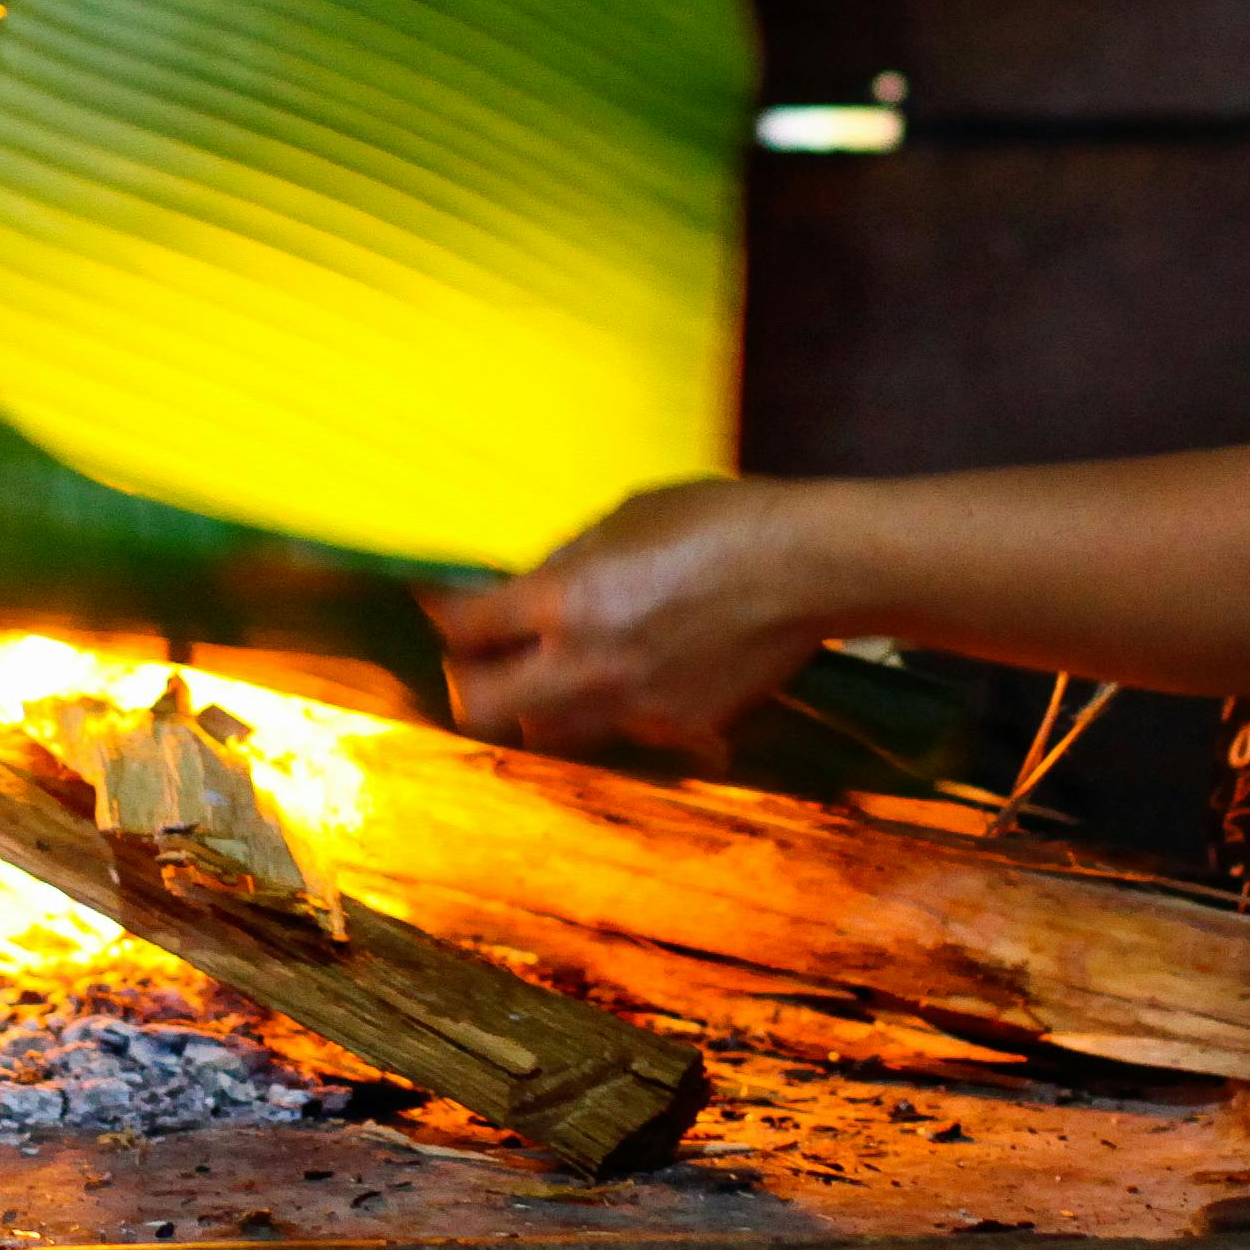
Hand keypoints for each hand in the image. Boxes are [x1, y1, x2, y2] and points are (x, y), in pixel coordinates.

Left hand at [427, 479, 835, 760]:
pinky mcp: (677, 729)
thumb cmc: (720, 523)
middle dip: (469, 683)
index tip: (440, 605)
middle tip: (480, 660)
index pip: (467, 625)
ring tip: (560, 670)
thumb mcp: (626, 518)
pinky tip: (641, 670)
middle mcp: (588, 664)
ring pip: (548, 732)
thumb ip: (567, 561)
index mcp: (567, 598)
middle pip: (480, 706)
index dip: (442, 613)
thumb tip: (525, 586)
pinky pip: (620, 729)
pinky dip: (614, 707)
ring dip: (538, 704)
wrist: (809, 569)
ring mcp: (632, 706)